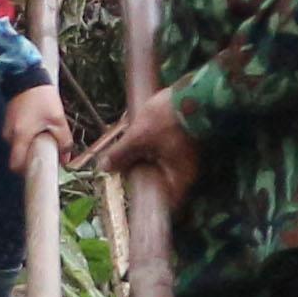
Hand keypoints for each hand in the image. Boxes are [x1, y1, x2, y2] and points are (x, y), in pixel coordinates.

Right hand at [3, 82, 69, 176]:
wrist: (27, 78)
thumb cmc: (43, 98)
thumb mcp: (58, 120)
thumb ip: (64, 141)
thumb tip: (66, 160)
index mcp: (20, 136)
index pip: (16, 165)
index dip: (26, 172)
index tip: (39, 171)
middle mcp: (9, 135)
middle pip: (18, 157)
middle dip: (32, 158)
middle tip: (48, 152)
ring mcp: (7, 129)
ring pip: (19, 147)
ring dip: (31, 146)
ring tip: (44, 136)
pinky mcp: (9, 123)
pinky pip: (18, 138)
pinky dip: (27, 138)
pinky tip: (38, 129)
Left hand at [80, 87, 201, 208]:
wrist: (194, 91)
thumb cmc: (167, 119)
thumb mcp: (138, 137)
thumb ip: (121, 154)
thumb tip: (103, 169)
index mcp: (179, 178)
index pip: (166, 205)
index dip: (149, 204)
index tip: (133, 200)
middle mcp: (187, 173)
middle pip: (162, 185)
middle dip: (144, 180)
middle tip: (124, 176)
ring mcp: (189, 158)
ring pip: (164, 169)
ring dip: (149, 164)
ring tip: (130, 158)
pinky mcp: (187, 144)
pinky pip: (168, 156)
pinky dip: (155, 153)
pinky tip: (143, 144)